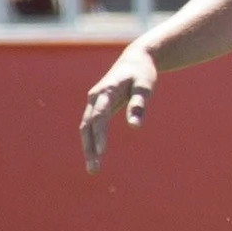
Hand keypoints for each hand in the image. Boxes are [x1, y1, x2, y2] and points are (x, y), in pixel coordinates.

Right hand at [79, 45, 156, 172]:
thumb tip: (135, 127)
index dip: (99, 135)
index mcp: (106, 92)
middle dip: (89, 149)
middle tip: (94, 170)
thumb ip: (139, 104)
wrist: (135, 60)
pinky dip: (91, 141)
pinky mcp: (97, 106)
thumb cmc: (142, 73)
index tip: (102, 152)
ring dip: (88, 148)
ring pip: (86, 128)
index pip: (100, 117)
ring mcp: (94, 102)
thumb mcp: (145, 86)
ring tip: (94, 169)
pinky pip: (91, 126)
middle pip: (88, 126)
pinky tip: (95, 156)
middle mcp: (95, 98)